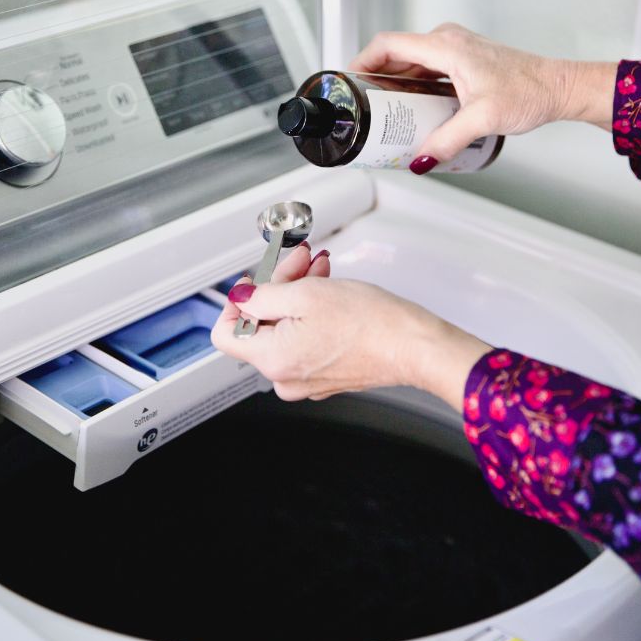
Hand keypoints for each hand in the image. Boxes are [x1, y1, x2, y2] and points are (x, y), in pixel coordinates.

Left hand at [211, 254, 489, 410]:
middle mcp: (285, 377)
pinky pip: (305, 339)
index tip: (253, 281)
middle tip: (296, 261)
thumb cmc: (371, 325)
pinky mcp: (327, 374)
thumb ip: (262, 296)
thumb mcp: (306, 294)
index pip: (226, 334)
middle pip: (260, 326)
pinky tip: (328, 290)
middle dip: (277, 287)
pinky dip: (312, 313)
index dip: (236, 301)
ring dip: (297, 294)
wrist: (414, 346)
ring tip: (317, 270)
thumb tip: (240, 297)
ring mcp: (307, 379)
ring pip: (285, 328)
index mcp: (272, 360)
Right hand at [350, 24, 616, 168]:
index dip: (362, 61)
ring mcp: (456, 50)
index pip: (388, 45)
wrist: (558, 87)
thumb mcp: (482, 119)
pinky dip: (413, 85)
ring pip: (411, 63)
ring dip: (394, 83)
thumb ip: (446, 140)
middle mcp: (448, 42)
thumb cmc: (530, 90)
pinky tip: (413, 109)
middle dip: (375, 78)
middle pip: (396, 55)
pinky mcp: (463, 61)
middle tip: (364, 106)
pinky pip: (426, 69)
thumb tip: (420, 159)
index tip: (349, 82)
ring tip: (384, 111)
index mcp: (446, 46)